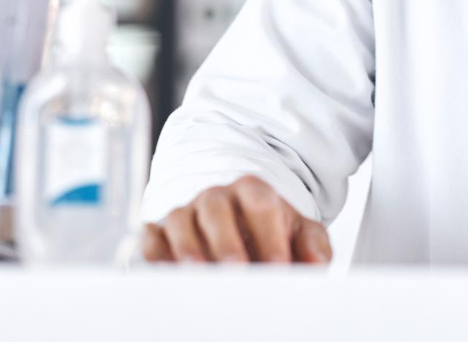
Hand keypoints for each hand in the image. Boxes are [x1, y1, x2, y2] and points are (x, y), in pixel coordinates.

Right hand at [141, 174, 331, 263]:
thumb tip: (315, 264)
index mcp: (253, 190)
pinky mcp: (159, 231)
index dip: (270, 236)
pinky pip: (152, 240)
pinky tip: (169, 276)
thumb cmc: (269, 230)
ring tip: (203, 277)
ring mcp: (185, 212)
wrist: (237, 222)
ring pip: (181, 222)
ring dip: (190, 251)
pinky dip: (157, 257)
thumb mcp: (299, 231)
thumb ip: (313, 245)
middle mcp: (215, 197)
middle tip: (239, 273)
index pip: (261, 204)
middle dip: (227, 243)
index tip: (280, 267)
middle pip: (217, 210)